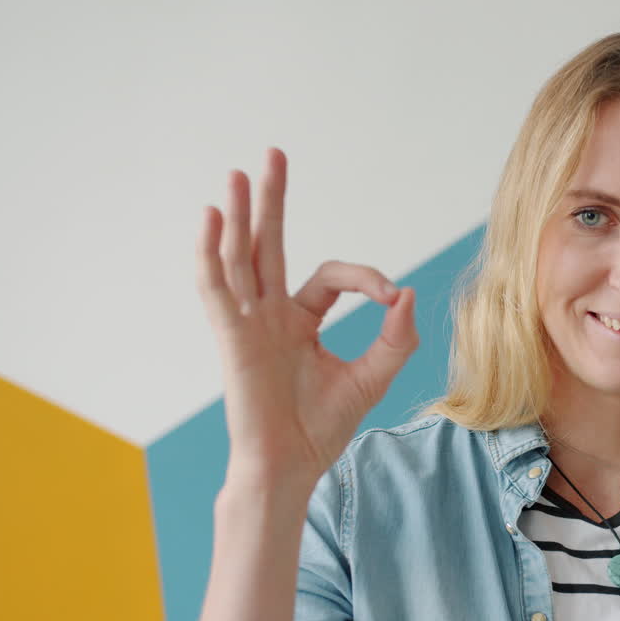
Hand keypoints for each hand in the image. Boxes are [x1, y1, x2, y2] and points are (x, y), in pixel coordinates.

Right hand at [196, 147, 418, 488]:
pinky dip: (211, 253)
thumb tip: (408, 293)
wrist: (292, 466)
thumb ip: (395, 337)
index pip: (331, 276)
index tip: (392, 297)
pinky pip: (216, 288)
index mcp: (300, 321)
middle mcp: (269, 314)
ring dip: (238, 215)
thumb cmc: (322, 427)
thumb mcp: (373, 375)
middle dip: (271, 201)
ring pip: (240, 257)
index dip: (366, 279)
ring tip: (237, 174)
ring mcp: (247, 323)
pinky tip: (211, 218)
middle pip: (268, 245)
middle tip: (273, 154)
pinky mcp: (231, 337)